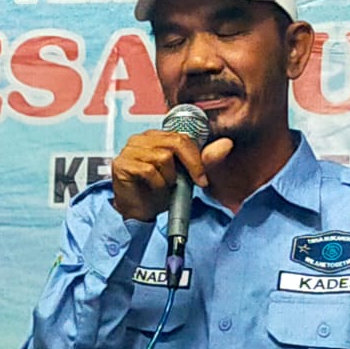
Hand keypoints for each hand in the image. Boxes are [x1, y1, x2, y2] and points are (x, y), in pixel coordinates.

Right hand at [109, 129, 233, 221]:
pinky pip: (149, 170)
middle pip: (175, 143)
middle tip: (194, 183)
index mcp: (157, 137)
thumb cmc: (158, 192)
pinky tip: (154, 190)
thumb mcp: (186, 176)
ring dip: (169, 178)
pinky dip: (157, 185)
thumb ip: (204, 160)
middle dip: (190, 165)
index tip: (202, 177)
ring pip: (163, 158)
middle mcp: (142, 139)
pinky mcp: (122, 164)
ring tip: (166, 187)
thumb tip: (227, 144)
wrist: (139, 212)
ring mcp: (130, 150)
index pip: (182, 136)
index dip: (195, 157)